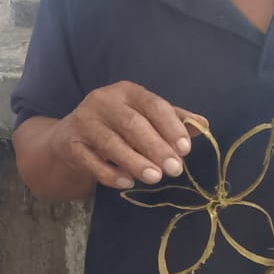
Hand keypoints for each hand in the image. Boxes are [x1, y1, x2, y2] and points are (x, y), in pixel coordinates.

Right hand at [53, 83, 206, 189]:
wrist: (69, 138)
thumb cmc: (116, 127)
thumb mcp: (144, 118)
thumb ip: (172, 120)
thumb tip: (203, 125)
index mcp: (126, 91)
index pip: (152, 104)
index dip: (170, 126)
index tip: (185, 149)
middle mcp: (102, 101)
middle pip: (132, 124)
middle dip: (155, 147)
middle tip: (175, 169)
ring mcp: (83, 122)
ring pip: (111, 143)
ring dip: (135, 161)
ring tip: (155, 178)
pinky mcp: (70, 144)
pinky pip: (91, 161)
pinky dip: (110, 173)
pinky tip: (127, 182)